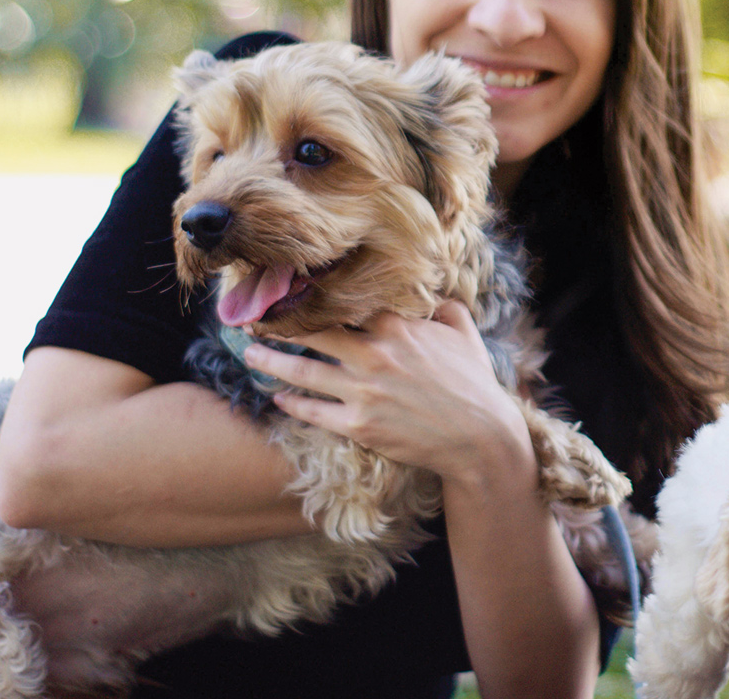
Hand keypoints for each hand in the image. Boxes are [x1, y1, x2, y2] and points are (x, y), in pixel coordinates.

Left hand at [250, 302, 530, 480]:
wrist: (479, 436)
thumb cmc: (474, 382)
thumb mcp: (464, 334)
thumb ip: (443, 307)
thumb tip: (431, 293)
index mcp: (398, 326)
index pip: (344, 302)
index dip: (314, 296)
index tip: (291, 291)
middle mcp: (375, 354)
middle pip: (312, 332)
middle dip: (278, 324)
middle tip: (254, 320)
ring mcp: (364, 391)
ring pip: (303, 372)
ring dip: (270, 362)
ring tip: (249, 354)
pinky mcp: (359, 425)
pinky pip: (314, 411)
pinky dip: (292, 403)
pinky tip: (278, 397)